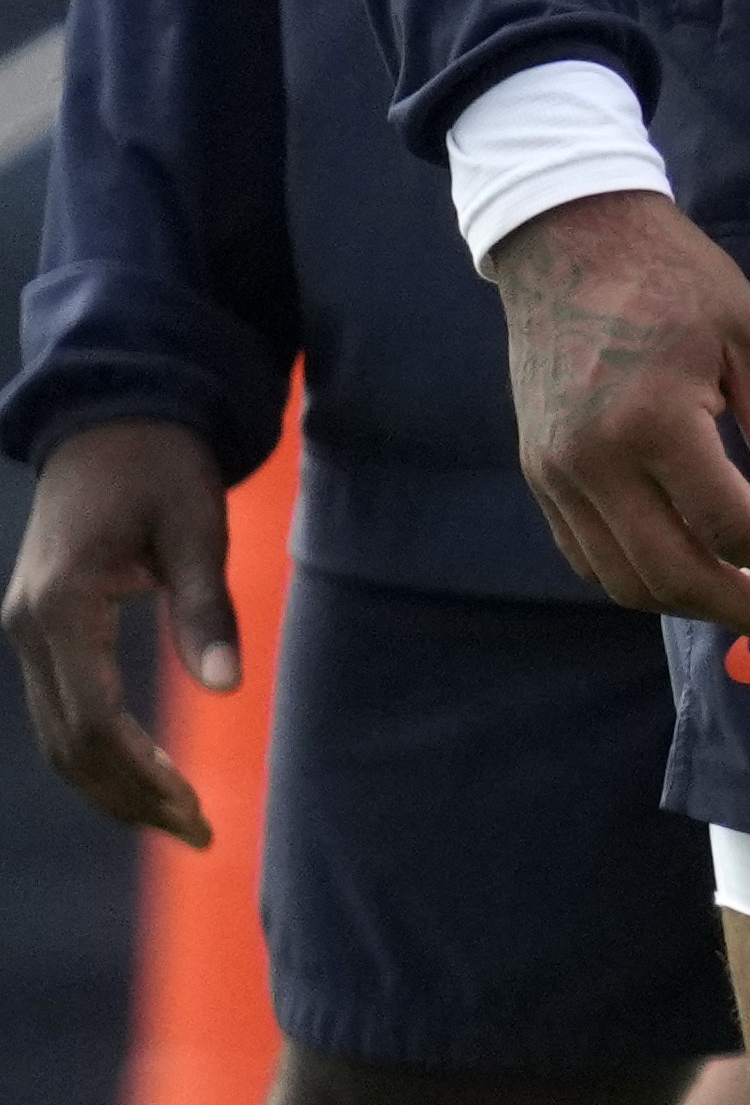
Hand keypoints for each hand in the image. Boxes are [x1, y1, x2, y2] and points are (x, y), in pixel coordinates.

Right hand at [4, 418, 240, 841]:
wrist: (110, 417)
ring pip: (58, 736)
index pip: (92, 718)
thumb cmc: (160, 464)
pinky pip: (61, 711)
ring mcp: (24, 631)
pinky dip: (100, 752)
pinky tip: (148, 777)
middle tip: (200, 831)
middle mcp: (27, 627)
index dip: (140, 772)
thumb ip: (207, 605)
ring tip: (181, 819)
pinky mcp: (37, 630)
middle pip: (69, 743)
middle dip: (130, 795)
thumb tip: (227, 687)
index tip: (194, 808)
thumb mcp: (197, 523)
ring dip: (113, 785)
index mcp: (62, 603)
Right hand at [487, 191, 749, 638]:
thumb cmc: (674, 277)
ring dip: (693, 603)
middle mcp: (594, 462)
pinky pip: (588, 555)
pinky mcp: (538, 473)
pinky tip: (692, 572)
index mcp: (655, 422)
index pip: (729, 527)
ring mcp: (555, 474)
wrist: (568, 240)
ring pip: (623, 579)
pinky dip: (642, 578)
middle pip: (672, 574)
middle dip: (744, 608)